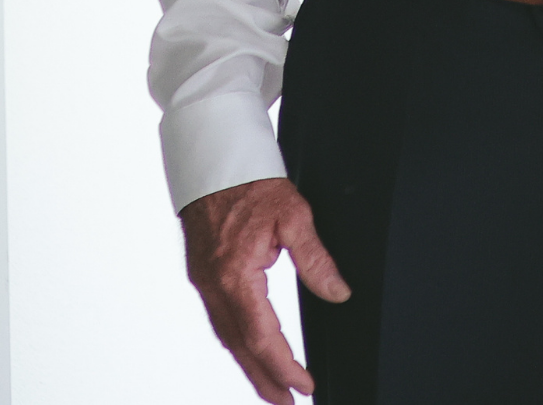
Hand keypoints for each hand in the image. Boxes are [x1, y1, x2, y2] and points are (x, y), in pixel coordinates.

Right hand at [182, 177, 349, 402]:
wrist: (214, 162)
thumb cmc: (252, 183)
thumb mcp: (294, 214)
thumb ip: (315, 258)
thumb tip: (338, 292)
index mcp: (235, 274)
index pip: (262, 335)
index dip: (283, 365)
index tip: (303, 385)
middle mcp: (214, 285)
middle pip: (240, 346)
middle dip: (264, 378)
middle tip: (287, 403)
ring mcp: (205, 282)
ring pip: (227, 336)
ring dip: (250, 365)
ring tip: (273, 388)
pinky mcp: (204, 276)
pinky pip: (221, 320)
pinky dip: (238, 342)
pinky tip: (252, 351)